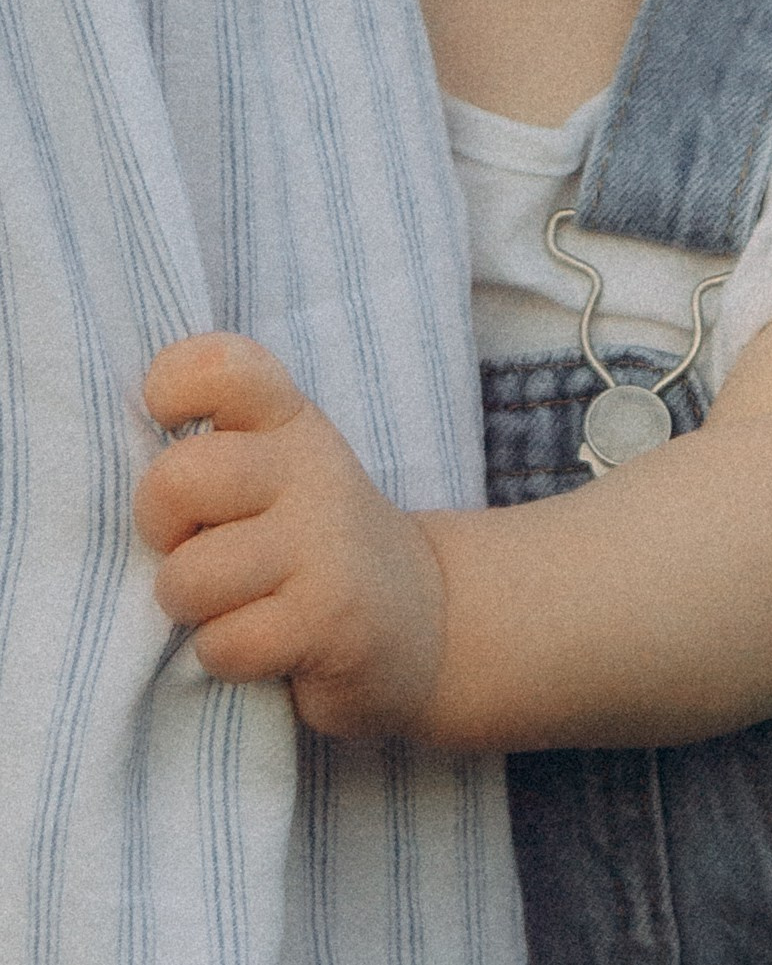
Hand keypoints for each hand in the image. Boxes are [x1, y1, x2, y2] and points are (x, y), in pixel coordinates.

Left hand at [136, 334, 446, 740]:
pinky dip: (223, 656)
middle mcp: (310, 465)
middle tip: (188, 546)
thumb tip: (103, 472)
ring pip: (189, 577)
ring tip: (226, 603)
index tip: (170, 429)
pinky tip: (259, 643)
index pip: (217, 367)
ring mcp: (324, 541)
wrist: (416, 614)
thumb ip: (209, 451)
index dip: (170, 389)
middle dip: (157, 530)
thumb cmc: (306, 538)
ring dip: (188, 607)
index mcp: (286, 418)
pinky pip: (225, 643)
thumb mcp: (275, 469)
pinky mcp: (329, 617)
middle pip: (175, 481)